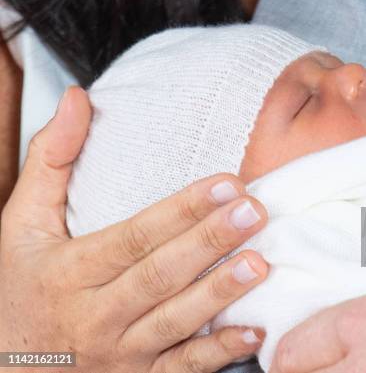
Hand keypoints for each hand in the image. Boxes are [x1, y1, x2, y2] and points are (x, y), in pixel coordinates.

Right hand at [0, 87, 268, 371]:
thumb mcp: (20, 225)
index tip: (227, 184)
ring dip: (219, 293)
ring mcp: (120, 352)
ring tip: (260, 263)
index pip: (134, 235)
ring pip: (175, 321)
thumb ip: (50, 161)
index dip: (181, 210)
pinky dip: (217, 353)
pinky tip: (252, 332)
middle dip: (209, 243)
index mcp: (71, 270)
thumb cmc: (22, 288)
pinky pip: (182, 369)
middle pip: (160, 274)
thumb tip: (77, 99)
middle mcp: (97, 314)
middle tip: (254, 212)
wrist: (4, 369)